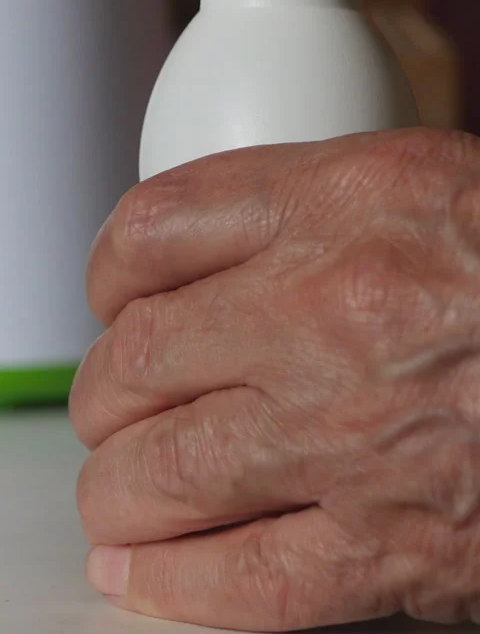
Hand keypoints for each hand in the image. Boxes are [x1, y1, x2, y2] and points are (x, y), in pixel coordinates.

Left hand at [71, 129, 479, 629]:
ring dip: (118, 485)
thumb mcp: (427, 182)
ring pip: (162, 474)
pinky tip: (139, 575)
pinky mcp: (396, 547)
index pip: (155, 230)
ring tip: (119, 484)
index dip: (109, 268)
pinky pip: (241, 583)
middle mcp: (334, 314)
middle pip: (137, 361)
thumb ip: (310, 207)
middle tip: (118, 397)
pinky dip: (171, 587)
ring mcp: (356, 437)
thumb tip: (207, 248)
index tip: (112, 291)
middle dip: (108, 388)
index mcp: (347, 206)